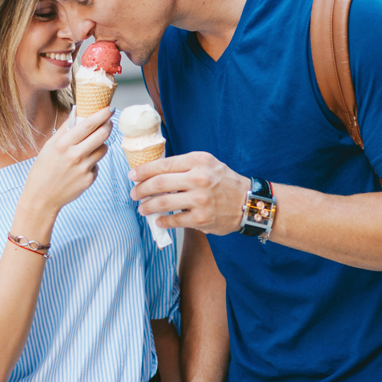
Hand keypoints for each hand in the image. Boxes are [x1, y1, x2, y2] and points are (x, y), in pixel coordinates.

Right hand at [20, 106, 112, 217]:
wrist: (42, 197)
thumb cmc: (43, 169)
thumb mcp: (49, 146)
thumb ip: (65, 129)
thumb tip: (77, 111)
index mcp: (63, 144)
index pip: (88, 125)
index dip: (102, 115)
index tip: (110, 108)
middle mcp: (75, 155)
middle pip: (102, 135)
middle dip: (108, 126)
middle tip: (108, 122)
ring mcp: (84, 168)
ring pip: (103, 149)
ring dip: (101, 144)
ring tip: (91, 146)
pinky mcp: (89, 179)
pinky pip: (97, 164)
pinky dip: (92, 162)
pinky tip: (81, 166)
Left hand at [129, 152, 246, 234]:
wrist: (248, 202)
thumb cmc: (223, 181)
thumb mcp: (206, 163)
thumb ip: (183, 165)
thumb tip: (152, 172)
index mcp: (198, 161)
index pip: (162, 164)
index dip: (143, 171)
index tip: (132, 176)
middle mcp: (199, 178)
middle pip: (158, 183)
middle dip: (140, 189)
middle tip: (133, 194)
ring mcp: (200, 199)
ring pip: (162, 203)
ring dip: (147, 206)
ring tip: (141, 208)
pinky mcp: (201, 219)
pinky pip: (174, 220)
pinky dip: (162, 221)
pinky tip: (158, 220)